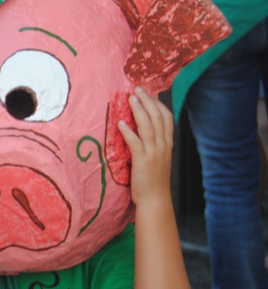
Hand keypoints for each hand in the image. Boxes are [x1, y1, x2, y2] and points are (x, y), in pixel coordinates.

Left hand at [118, 87, 172, 205]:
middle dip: (147, 101)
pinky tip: (120, 123)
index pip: (167, 118)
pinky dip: (128, 131)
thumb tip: (141, 128)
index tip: (147, 93)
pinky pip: (135, 142)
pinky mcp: (143, 160)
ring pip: (148, 126)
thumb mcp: (157, 157)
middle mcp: (163, 145)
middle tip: (136, 89)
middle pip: (157, 117)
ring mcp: (154, 152)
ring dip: (138, 110)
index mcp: (167, 144)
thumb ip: (153, 143)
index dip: (157, 103)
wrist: (155, 199)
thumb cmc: (153, 179)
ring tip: (130, 98)